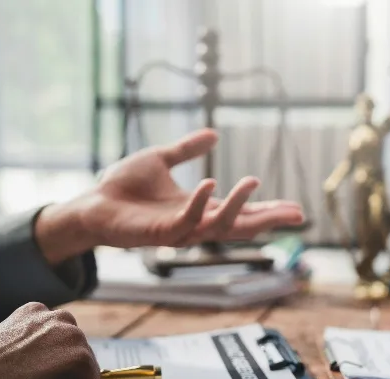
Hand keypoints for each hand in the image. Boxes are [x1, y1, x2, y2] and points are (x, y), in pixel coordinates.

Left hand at [35, 128, 303, 264]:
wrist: (92, 201)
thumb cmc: (124, 185)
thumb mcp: (161, 159)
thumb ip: (187, 149)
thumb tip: (214, 134)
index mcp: (200, 208)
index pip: (242, 213)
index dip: (268, 210)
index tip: (295, 209)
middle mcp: (196, 223)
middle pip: (241, 226)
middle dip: (269, 220)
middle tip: (297, 214)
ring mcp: (179, 231)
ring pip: (218, 226)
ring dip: (238, 207)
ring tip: (252, 181)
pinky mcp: (159, 234)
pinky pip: (185, 222)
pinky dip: (199, 204)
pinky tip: (210, 184)